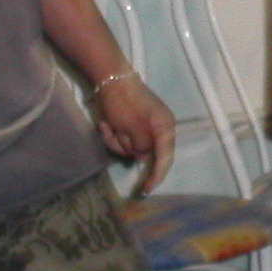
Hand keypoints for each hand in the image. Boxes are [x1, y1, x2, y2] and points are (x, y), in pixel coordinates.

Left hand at [95, 74, 175, 194]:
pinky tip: (106, 123)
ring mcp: (145, 127)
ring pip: (131, 148)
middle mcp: (159, 129)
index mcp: (165, 128)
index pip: (165, 158)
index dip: (156, 176)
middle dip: (125, 148)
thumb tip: (143, 159)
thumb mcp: (132, 128)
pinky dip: (113, 135)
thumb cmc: (124, 103)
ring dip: (117, 141)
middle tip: (114, 132)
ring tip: (108, 125)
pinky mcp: (133, 126)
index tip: (146, 191)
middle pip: (145, 153)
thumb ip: (141, 147)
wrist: (111, 79)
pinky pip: (124, 140)